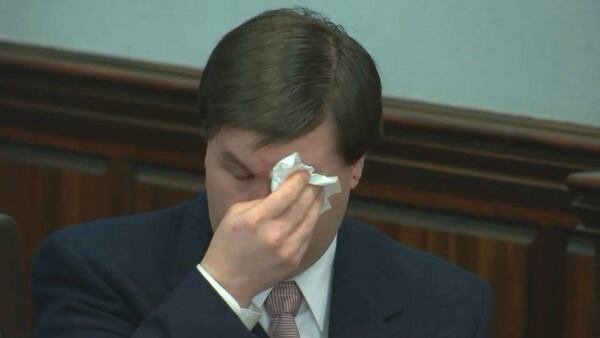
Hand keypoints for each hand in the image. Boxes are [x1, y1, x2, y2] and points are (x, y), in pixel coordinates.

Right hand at [200, 171, 323, 306]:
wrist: (228, 280)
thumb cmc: (228, 242)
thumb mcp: (236, 213)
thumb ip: (261, 200)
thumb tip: (282, 188)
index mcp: (256, 219)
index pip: (287, 194)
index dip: (299, 180)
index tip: (304, 172)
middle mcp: (275, 233)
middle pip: (302, 204)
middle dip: (311, 188)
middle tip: (316, 178)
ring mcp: (287, 249)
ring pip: (310, 220)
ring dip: (316, 203)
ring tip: (319, 192)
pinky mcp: (294, 259)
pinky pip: (308, 235)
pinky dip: (312, 221)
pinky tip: (312, 212)